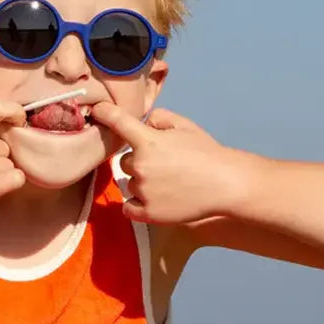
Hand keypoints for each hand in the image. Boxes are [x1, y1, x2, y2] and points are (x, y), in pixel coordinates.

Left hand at [91, 104, 246, 223]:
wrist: (227, 184)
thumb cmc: (206, 153)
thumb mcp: (184, 125)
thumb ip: (158, 118)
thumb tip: (142, 123)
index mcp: (147, 141)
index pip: (116, 121)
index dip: (104, 113)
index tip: (96, 111)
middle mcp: (140, 165)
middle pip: (124, 161)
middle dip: (139, 160)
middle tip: (163, 164)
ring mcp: (143, 191)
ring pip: (129, 183)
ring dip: (142, 182)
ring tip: (168, 182)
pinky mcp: (148, 212)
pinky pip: (129, 207)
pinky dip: (137, 204)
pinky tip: (153, 199)